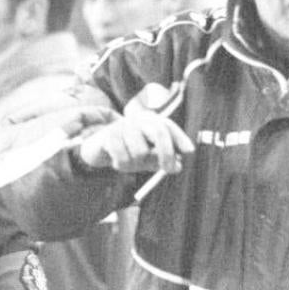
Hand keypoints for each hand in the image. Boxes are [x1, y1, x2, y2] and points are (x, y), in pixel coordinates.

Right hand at [77, 111, 193, 173]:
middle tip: (167, 170)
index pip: (168, 127)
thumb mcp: (148, 156)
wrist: (98, 146)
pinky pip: (123, 158)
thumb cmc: (128, 149)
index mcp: (151, 121)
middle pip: (158, 132)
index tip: (190, 151)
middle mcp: (139, 120)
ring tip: (130, 163)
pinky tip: (117, 162)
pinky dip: (122, 166)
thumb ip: (162, 160)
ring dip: (136, 165)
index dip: (180, 138)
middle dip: (166, 154)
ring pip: (140, 152)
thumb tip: (179, 166)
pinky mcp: (109, 135)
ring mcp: (123, 125)